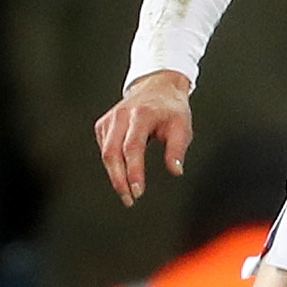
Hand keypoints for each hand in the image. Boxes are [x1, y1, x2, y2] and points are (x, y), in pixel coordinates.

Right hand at [95, 70, 193, 204]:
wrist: (157, 86)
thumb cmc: (171, 109)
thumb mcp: (182, 126)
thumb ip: (177, 149)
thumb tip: (175, 171)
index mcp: (141, 114)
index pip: (132, 147)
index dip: (133, 171)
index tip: (138, 191)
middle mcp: (122, 115)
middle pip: (112, 153)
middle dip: (119, 180)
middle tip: (129, 199)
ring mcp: (110, 119)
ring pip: (106, 153)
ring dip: (115, 176)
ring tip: (127, 193)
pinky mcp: (104, 124)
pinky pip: (104, 148)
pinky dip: (112, 164)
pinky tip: (122, 172)